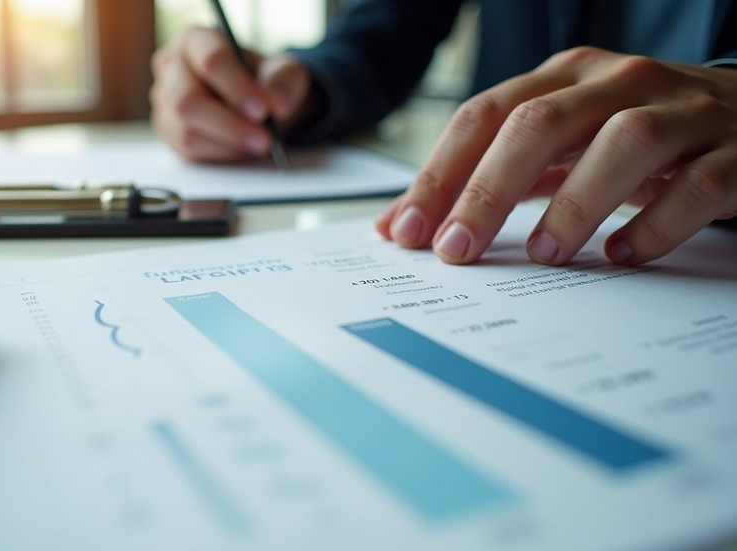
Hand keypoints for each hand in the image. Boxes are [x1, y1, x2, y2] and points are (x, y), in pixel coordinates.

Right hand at [150, 26, 310, 162]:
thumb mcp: (283, 72)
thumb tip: (276, 102)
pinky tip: (240, 147)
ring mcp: (164, 100)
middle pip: (188, 101)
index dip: (238, 88)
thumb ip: (282, 81)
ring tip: (258, 143)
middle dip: (230, 125)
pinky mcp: (167, 130)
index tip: (263, 109)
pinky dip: (219, 154)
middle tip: (264, 138)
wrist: (252, 100)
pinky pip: (188, 149)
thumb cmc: (262, 79)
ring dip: (227, 144)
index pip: (212, 61)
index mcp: (196, 39)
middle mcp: (171, 66)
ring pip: (186, 131)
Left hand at [376, 46, 736, 265]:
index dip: (440, 173)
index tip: (407, 230)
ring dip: (574, 204)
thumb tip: (401, 223)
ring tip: (543, 254)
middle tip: (457, 250)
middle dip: (487, 191)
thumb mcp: (565, 146)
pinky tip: (622, 255)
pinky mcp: (736, 151)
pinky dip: (655, 224)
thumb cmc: (642, 136)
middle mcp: (620, 82)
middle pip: (539, 125)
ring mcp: (683, 111)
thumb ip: (493, 178)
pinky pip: (697, 185)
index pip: (485, 115)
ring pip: (623, 142)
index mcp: (567, 77)